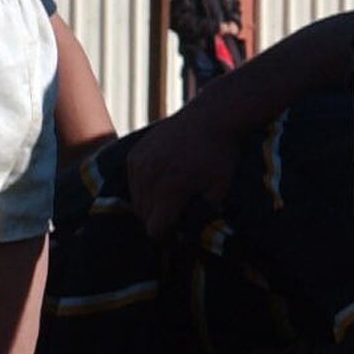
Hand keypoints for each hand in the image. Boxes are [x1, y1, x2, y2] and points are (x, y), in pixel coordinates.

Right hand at [120, 109, 231, 243]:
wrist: (211, 117)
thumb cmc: (220, 155)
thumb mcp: (220, 188)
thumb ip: (204, 214)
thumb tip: (190, 235)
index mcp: (172, 187)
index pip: (155, 228)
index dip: (166, 236)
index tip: (177, 233)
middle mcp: (151, 175)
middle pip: (144, 216)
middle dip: (158, 220)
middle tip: (176, 215)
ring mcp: (140, 163)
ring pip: (135, 200)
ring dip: (150, 205)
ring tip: (170, 199)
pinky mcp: (135, 154)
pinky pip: (132, 183)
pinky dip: (143, 188)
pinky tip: (162, 182)